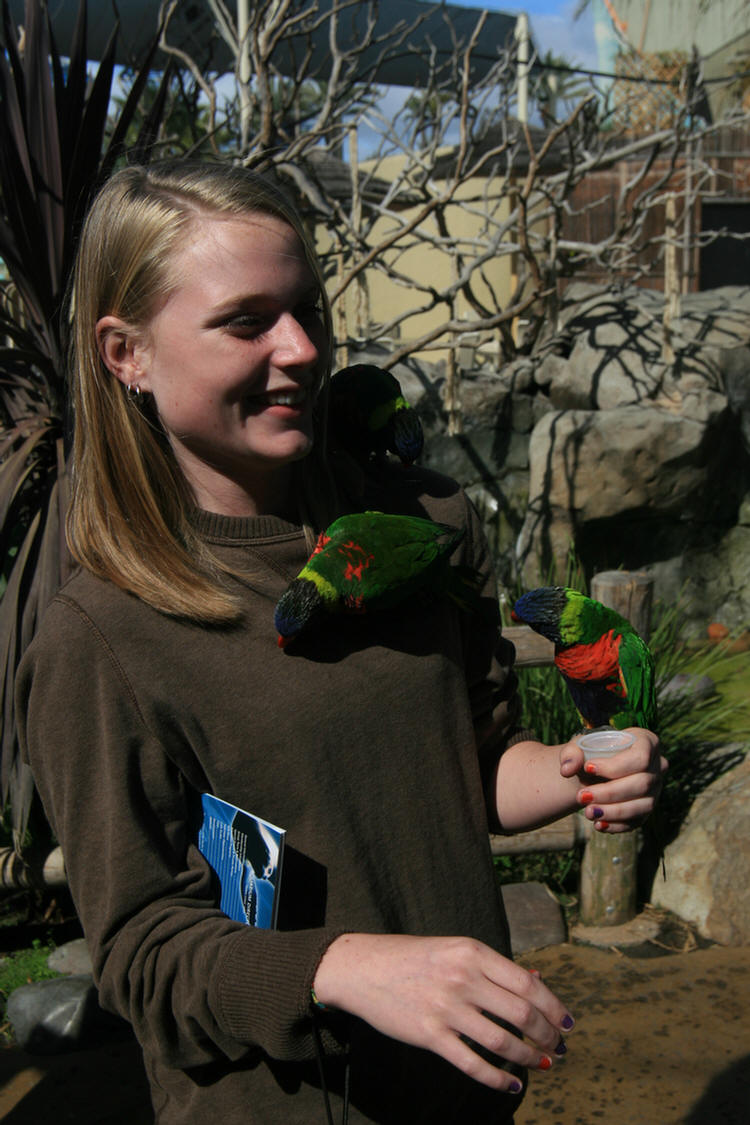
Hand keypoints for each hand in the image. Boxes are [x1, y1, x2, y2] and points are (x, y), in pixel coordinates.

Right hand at [312, 932, 573, 1090]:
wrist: (363, 967)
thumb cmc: (414, 957)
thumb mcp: (455, 950)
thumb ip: (493, 967)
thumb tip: (538, 980)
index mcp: (472, 952)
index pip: (527, 983)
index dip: (554, 1006)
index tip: (568, 1023)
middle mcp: (463, 979)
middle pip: (522, 1013)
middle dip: (548, 1035)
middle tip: (559, 1047)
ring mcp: (446, 1009)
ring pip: (503, 1042)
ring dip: (530, 1058)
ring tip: (543, 1064)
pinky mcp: (430, 1036)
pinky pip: (474, 1064)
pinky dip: (499, 1079)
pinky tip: (512, 1084)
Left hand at [559, 727, 666, 832]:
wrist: (593, 770)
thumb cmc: (590, 752)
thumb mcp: (579, 746)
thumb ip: (571, 754)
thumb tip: (566, 769)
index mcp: (646, 742)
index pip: (640, 757)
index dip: (616, 766)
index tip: (588, 768)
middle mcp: (657, 766)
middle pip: (642, 783)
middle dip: (610, 793)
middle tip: (581, 796)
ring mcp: (655, 790)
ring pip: (643, 806)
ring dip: (613, 812)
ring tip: (587, 812)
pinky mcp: (647, 809)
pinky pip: (637, 821)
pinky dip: (617, 825)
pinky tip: (598, 824)